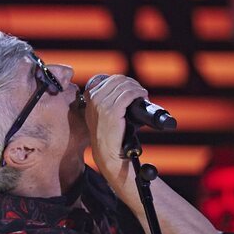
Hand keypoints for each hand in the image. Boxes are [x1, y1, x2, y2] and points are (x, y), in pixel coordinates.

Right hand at [84, 75, 147, 196]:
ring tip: (142, 94)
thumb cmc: (109, 136)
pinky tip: (143, 96)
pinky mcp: (112, 111)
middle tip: (139, 92)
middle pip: (118, 80)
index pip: (110, 79)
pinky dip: (138, 93)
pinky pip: (129, 94)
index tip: (132, 88)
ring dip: (137, 88)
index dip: (125, 81)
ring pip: (124, 86)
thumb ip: (106, 101)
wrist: (108, 153)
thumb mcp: (101, 115)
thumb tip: (124, 88)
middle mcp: (94, 99)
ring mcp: (101, 104)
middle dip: (131, 83)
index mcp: (90, 98)